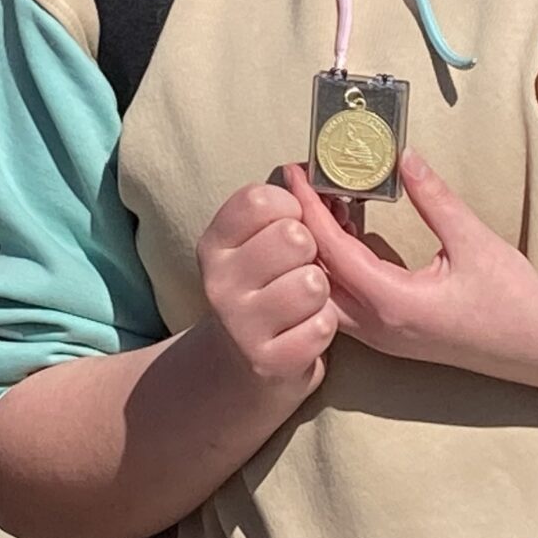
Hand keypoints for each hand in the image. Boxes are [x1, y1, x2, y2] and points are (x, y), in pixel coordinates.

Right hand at [192, 179, 337, 404]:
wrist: (245, 359)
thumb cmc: (266, 284)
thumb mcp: (257, 241)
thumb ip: (286, 206)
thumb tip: (313, 176)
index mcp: (214, 245)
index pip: (261, 200)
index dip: (292, 207)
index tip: (291, 223)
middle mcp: (218, 283)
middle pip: (294, 237)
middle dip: (311, 251)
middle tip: (299, 267)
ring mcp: (240, 325)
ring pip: (313, 283)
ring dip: (319, 292)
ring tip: (303, 301)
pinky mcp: (267, 361)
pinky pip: (322, 326)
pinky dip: (323, 326)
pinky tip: (303, 329)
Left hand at [284, 155, 537, 382]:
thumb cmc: (514, 301)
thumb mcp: (474, 241)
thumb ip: (434, 198)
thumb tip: (402, 156)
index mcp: (394, 304)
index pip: (331, 250)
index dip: (308, 207)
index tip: (296, 171)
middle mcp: (378, 326)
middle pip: (314, 273)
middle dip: (301, 227)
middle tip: (300, 182)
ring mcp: (382, 336)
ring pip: (325, 290)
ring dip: (318, 247)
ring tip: (323, 198)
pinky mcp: (391, 335)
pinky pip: (345, 299)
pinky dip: (336, 263)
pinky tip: (348, 228)